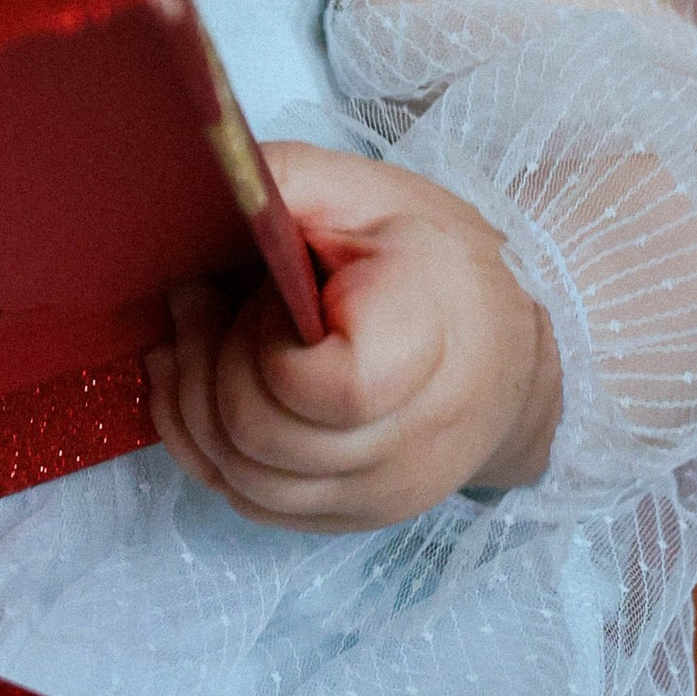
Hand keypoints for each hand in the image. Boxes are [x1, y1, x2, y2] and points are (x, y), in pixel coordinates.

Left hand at [144, 141, 561, 530]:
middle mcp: (408, 446)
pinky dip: (202, 445)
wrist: (504, 354)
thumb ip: (288, 180)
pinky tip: (197, 381)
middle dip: (210, 359)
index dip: (266, 342)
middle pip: (258, 437)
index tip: (272, 292)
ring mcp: (377, 496)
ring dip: (192, 403)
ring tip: (197, 334)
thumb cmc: (433, 266)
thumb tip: (206, 177)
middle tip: (203, 300)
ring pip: (239, 479)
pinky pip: (246, 503)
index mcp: (423, 350)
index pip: (319, 390)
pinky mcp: (348, 519)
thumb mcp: (368, 195)